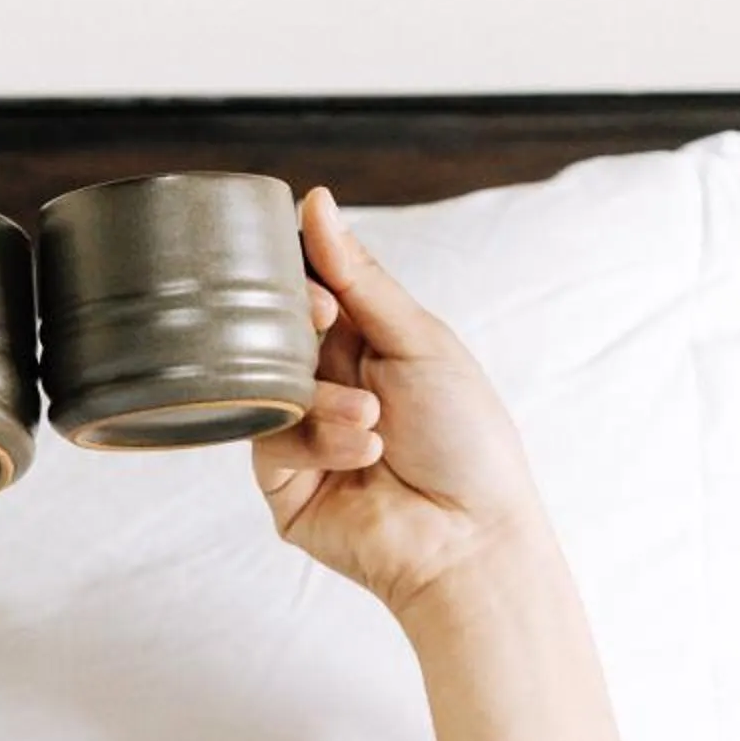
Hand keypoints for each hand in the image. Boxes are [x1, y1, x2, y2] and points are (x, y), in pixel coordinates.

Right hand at [254, 187, 544, 620]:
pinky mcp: (282, 484)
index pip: (307, 289)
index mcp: (362, 342)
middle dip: (300, 327)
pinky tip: (364, 454)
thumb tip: (316, 201)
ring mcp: (299, 433)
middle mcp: (326, 384)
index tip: (316, 282)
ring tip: (373, 421)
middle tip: (325, 325)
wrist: (471, 539)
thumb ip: (361, 277)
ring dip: (321, 399)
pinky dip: (317, 441)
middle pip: (277, 332)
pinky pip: (268, 440)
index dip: (300, 277)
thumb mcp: (421, 342)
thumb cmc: (467, 441)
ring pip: (268, 387)